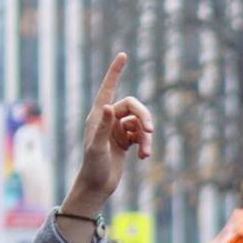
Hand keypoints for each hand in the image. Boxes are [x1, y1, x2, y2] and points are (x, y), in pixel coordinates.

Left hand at [62, 54, 153, 236]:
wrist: (96, 186)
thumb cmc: (93, 167)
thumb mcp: (97, 148)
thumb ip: (103, 127)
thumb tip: (110, 106)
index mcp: (98, 115)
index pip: (108, 88)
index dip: (115, 72)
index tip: (123, 55)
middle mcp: (108, 119)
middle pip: (133, 107)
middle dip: (144, 118)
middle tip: (149, 132)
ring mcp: (117, 129)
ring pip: (140, 123)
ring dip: (146, 137)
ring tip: (146, 154)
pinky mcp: (126, 140)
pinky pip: (141, 135)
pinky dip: (145, 145)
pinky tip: (143, 157)